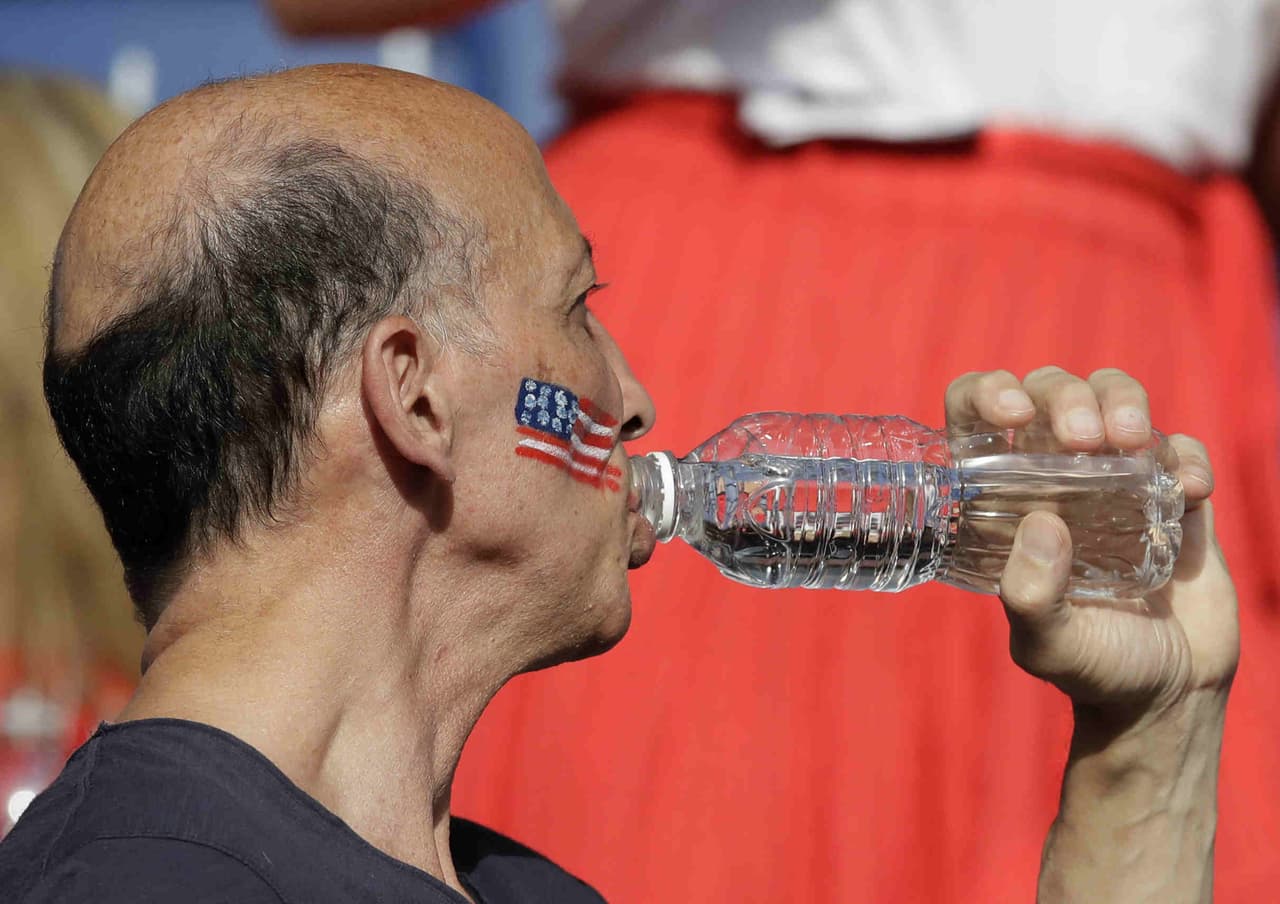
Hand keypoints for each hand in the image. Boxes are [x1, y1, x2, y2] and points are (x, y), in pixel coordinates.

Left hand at [944, 367, 1237, 715]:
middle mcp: (1053, 478)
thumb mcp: (1047, 644)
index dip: (986, 392)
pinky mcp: (1171, 493)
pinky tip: (1189, 491)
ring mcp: (1114, 480)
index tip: (1012, 411)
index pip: (975, 415)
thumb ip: (1034, 596)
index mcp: (1002, 499)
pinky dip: (1185, 454)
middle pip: (1048, 390)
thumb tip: (1042, 523)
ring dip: (1122, 401)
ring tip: (1132, 444)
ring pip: (1111, 396)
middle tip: (1084, 438)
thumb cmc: (1091, 668)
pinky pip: (1177, 445)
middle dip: (1064, 395)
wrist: (1169, 694)